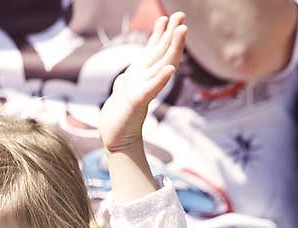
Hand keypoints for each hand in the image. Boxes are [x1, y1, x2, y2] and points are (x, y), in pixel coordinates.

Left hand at [98, 12, 186, 154]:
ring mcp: (144, 91)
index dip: (162, 34)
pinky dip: (160, 80)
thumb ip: (129, 80)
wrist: (116, 140)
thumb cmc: (119, 117)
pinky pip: (151, 90)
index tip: (169, 17)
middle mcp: (147, 81)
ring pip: (162, 66)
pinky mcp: (137, 103)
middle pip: (164, 54)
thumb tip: (127, 73)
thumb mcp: (123, 92)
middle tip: (182, 17)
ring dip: (173, 49)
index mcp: (143, 76)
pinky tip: (170, 70)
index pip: (156, 52)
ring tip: (182, 30)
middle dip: (173, 35)